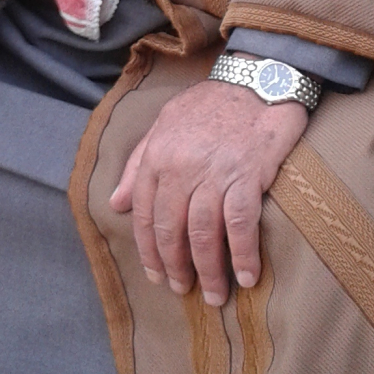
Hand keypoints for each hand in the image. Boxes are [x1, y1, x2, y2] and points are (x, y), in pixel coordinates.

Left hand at [110, 75, 307, 307]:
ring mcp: (213, 173)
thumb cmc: (211, 104)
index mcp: (157, 155)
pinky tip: (246, 276)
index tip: (156, 274)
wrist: (258, 78)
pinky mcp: (247, 175)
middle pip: (170, 229)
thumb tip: (115, 203)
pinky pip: (240, 225)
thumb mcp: (165, 124)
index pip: (143, 213)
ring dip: (208, 271)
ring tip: (215, 294)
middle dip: (174, 266)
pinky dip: (241, 254)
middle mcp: (180, 167)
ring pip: (202, 234)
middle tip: (182, 290)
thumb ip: (138, 164)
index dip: (148, 249)